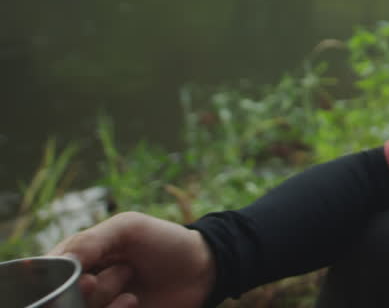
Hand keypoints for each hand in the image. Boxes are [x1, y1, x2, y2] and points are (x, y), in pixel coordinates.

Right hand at [50, 212, 215, 307]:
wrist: (202, 268)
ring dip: (105, 300)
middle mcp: (81, 288)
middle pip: (62, 301)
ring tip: (130, 289)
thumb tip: (61, 262)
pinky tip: (133, 302)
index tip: (87, 279)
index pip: (46, 278)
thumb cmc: (164, 241)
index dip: (59, 284)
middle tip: (122, 273)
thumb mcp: (128, 228)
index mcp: (76, 260)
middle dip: (92, 292)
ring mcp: (99, 306)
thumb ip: (90, 240)